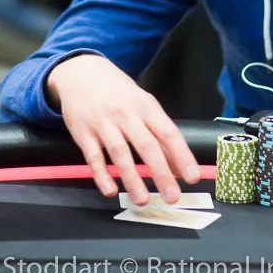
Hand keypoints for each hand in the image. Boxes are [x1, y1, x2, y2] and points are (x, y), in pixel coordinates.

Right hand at [46, 54, 199, 204]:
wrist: (81, 72)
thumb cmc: (117, 91)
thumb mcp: (142, 103)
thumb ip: (159, 131)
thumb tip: (178, 163)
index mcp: (145, 106)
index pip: (167, 132)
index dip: (181, 155)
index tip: (192, 177)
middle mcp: (125, 114)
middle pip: (146, 146)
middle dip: (161, 173)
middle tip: (172, 196)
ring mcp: (103, 123)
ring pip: (120, 153)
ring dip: (132, 179)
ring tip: (142, 200)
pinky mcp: (83, 132)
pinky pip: (93, 157)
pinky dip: (102, 175)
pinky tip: (110, 191)